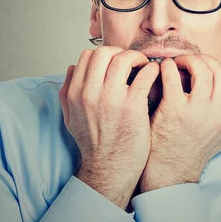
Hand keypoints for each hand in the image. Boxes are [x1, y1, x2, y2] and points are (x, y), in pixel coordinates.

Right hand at [59, 46, 159, 208]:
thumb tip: (72, 67)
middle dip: (121, 52)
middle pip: (105, 53)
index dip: (104, 54)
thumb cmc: (93, 144)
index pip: (87, 56)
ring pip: (124, 58)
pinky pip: (145, 74)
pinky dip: (152, 70)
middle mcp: (91, 93)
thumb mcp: (70, 119)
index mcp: (76, 94)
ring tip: (144, 66)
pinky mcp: (133, 106)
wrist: (109, 169)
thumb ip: (67, 92)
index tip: (115, 62)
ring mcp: (112, 99)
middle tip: (132, 61)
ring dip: (138, 58)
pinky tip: (153, 76)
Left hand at [138, 54, 220, 192]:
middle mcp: (217, 113)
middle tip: (193, 62)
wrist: (170, 171)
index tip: (214, 71)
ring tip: (178, 63)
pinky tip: (164, 69)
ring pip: (202, 70)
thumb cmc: (194, 151)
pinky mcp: (173, 110)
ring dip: (189, 60)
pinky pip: (173, 77)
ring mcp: (196, 111)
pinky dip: (168, 67)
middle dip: (207, 60)